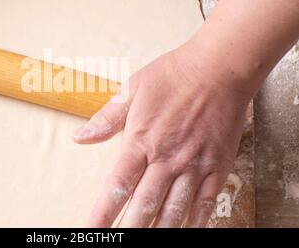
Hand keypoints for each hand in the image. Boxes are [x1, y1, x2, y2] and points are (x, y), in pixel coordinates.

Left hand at [72, 43, 251, 227]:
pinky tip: (185, 232)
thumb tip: (79, 136)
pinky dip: (195, 223)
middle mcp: (167, 158)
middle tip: (118, 245)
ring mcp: (194, 164)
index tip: (92, 231)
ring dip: (159, 230)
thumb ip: (106, 118)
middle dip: (129, 230)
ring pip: (174, 210)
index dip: (102, 213)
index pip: (117, 185)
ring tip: (147, 242)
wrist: (219, 68)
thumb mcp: (132, 89)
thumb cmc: (173, 75)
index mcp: (141, 140)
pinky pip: (206, 203)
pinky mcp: (218, 166)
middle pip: (144, 205)